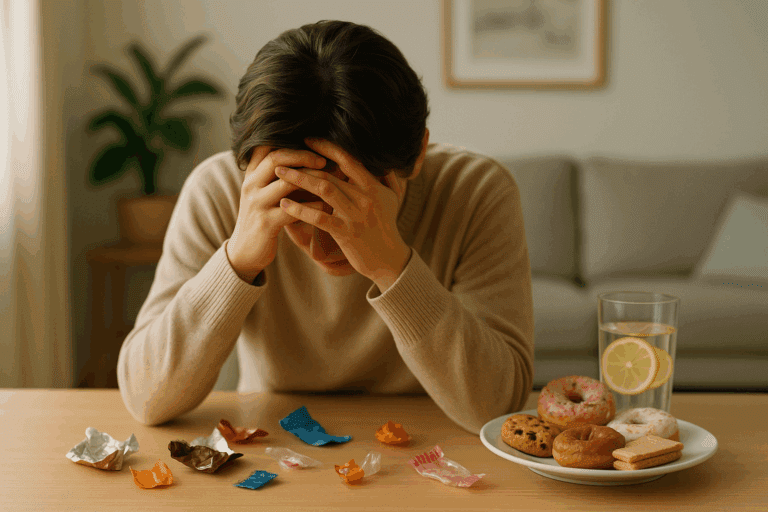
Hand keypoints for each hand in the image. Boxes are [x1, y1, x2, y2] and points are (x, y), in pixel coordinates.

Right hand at [227, 146, 326, 282]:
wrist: (245, 250)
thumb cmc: (264, 217)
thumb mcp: (265, 192)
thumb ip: (280, 175)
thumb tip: (312, 157)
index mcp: (251, 174)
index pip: (267, 146)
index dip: (290, 140)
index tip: (312, 143)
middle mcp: (250, 185)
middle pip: (277, 158)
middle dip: (303, 156)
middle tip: (323, 160)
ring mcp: (256, 204)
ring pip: (285, 183)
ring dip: (311, 180)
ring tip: (329, 182)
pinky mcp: (265, 223)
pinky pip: (292, 211)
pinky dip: (312, 206)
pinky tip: (326, 206)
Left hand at [276, 138, 411, 288]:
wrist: (389, 260)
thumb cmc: (388, 227)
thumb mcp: (393, 199)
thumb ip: (387, 176)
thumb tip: (381, 158)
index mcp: (374, 187)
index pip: (348, 160)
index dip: (327, 147)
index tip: (308, 140)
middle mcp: (365, 198)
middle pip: (331, 173)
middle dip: (304, 163)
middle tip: (283, 158)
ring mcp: (355, 216)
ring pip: (324, 189)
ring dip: (299, 179)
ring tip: (280, 173)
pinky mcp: (346, 233)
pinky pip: (319, 218)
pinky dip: (300, 209)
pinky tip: (285, 204)